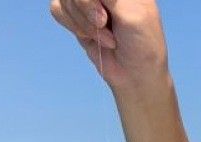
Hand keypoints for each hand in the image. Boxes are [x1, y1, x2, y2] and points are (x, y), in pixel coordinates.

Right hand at [50, 0, 168, 89]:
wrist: (135, 74)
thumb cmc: (142, 44)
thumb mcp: (131, 14)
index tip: (103, 14)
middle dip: (86, 8)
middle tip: (104, 24)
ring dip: (83, 22)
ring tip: (107, 37)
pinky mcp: (76, 14)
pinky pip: (57, 9)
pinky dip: (72, 25)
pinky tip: (91, 37)